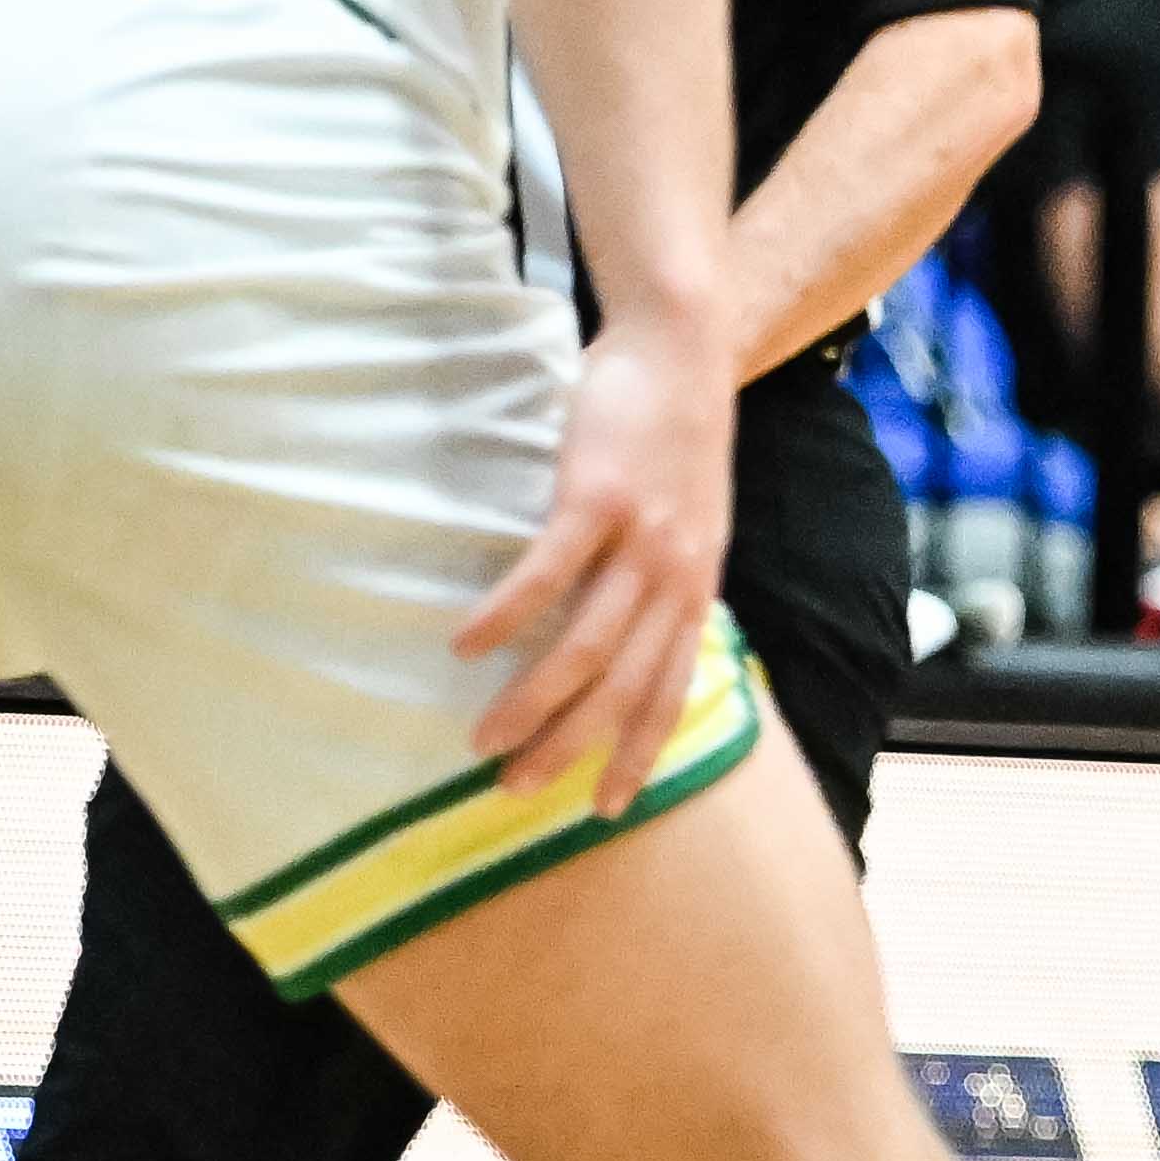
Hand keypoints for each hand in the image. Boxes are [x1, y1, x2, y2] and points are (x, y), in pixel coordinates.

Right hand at [462, 307, 734, 812]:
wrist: (681, 351)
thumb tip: (627, 641)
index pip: (668, 691)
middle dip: (571, 748)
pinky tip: (465, 647)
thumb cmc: (671, 438)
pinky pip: (546, 573)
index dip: (638, 754)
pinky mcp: (595, 499)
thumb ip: (661, 583)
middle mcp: (674, 576)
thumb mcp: (688, 525)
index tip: (607, 809)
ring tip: (483, 741)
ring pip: (584, 646)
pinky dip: (506, 615)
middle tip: (518, 790)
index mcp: (694, 588)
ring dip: (532, 702)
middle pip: (621, 687)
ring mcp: (637, 540)